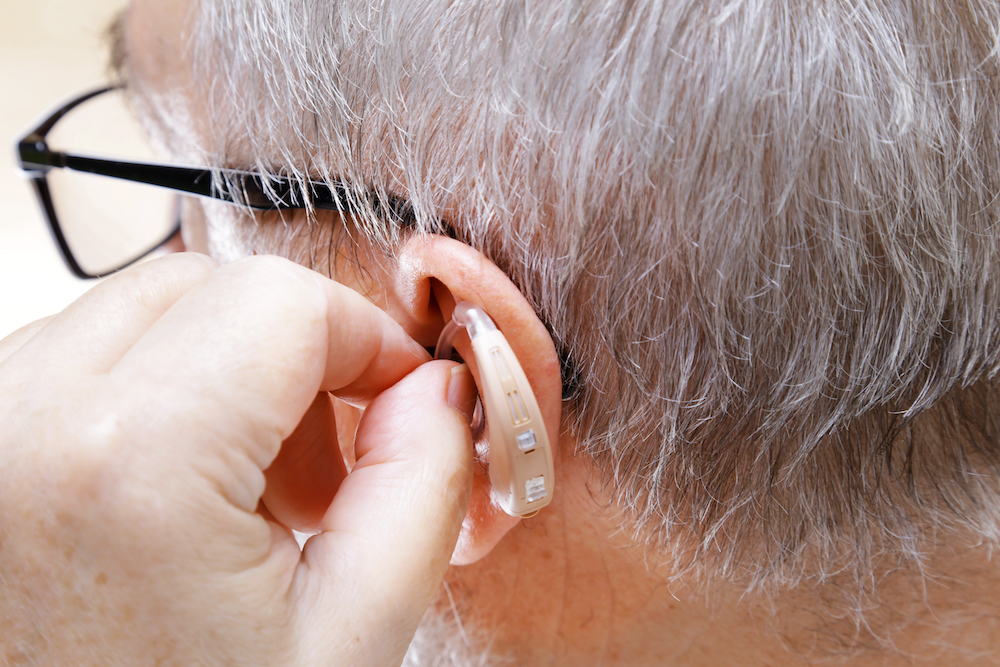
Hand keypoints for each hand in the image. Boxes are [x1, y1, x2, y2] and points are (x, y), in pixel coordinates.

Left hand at [0, 253, 475, 665]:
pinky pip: (82, 360)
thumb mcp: (351, 639)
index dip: (368, 339)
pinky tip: (181, 499)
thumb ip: (423, 488)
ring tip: (253, 497)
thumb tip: (438, 390)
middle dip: (297, 354)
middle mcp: (25, 423)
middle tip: (329, 465)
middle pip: (211, 288)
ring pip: (142, 314)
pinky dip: (155, 395)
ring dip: (224, 374)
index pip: (283, 299)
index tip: (402, 397)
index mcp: (132, 462)